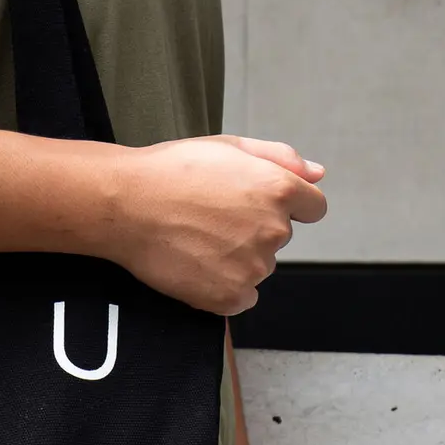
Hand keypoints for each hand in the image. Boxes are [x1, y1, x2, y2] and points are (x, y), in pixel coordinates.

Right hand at [104, 136, 326, 315]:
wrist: (126, 205)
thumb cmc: (172, 171)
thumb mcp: (229, 147)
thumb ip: (281, 158)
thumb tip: (318, 174)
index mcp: (279, 190)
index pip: (313, 208)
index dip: (284, 205)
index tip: (252, 206)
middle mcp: (274, 230)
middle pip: (279, 238)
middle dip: (253, 229)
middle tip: (209, 217)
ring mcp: (253, 267)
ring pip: (259, 267)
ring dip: (237, 259)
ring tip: (196, 239)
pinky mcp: (230, 296)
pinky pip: (242, 298)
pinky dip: (223, 287)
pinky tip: (196, 266)